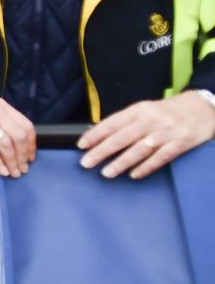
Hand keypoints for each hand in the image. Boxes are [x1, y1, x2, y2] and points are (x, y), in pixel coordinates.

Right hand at [0, 98, 35, 176]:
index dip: (31, 145)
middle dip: (22, 156)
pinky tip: (0, 171)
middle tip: (22, 170)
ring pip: (4, 142)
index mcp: (1, 105)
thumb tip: (26, 152)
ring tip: (13, 173)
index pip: (25, 125)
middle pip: (17, 135)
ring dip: (11, 161)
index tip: (30, 159)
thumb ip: (5, 127)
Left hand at [78, 93, 214, 178]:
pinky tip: (133, 175)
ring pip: (139, 149)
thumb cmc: (168, 111)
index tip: (81, 145)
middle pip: (122, 137)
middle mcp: (152, 120)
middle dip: (102, 151)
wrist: (203, 108)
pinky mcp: (181, 143)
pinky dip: (146, 167)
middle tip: (86, 162)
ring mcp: (167, 132)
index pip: (113, 122)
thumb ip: (126, 122)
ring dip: (121, 162)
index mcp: (140, 109)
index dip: (96, 134)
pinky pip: (160, 157)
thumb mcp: (146, 110)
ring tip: (106, 173)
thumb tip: (99, 135)